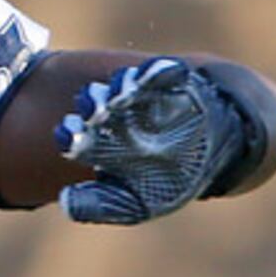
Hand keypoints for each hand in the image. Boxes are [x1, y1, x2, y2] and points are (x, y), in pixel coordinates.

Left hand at [56, 58, 257, 224]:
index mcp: (97, 144)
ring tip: (124, 92)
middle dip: (93, 105)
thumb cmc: (164, 183)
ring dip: (122, 86)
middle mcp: (112, 117)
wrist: (211, 163)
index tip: (71, 137)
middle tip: (97, 111)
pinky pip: (161, 73)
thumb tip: (64, 203)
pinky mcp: (167, 84)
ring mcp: (139, 98)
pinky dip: (160, 71)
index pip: (74, 136)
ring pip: (122, 86)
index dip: (70, 135)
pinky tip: (161, 72)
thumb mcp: (133, 204)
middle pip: (94, 105)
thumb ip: (99, 205)